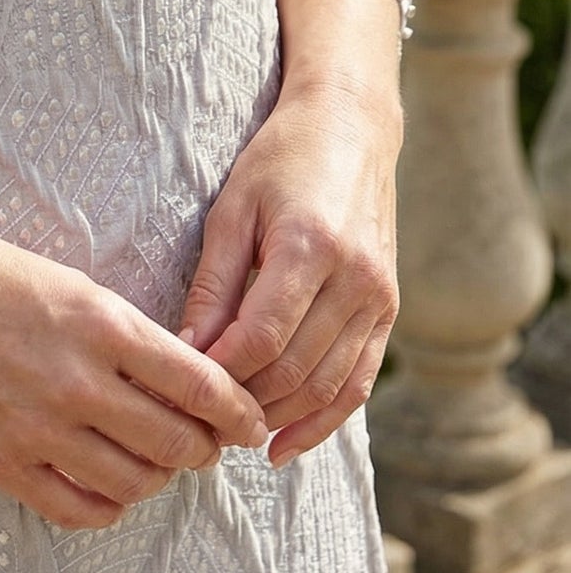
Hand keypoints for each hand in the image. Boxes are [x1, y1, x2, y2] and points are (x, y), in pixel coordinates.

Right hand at [0, 220, 271, 530]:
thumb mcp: (65, 277)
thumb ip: (121, 329)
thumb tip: (177, 375)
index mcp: (99, 321)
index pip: (198, 383)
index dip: (237, 411)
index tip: (250, 420)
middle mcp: (77, 380)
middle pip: (176, 442)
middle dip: (206, 448)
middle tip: (209, 443)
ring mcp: (39, 428)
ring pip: (135, 482)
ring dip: (160, 477)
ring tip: (157, 460)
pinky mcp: (4, 461)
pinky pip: (80, 508)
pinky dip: (110, 504)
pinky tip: (111, 485)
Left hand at [176, 85, 400, 467]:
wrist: (351, 128)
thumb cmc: (281, 159)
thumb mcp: (233, 208)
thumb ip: (214, 284)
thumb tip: (188, 350)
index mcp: (309, 245)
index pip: (262, 336)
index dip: (221, 371)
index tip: (184, 386)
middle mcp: (354, 278)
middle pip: (296, 368)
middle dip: (246, 401)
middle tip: (201, 420)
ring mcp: (378, 297)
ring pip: (328, 385)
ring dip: (281, 418)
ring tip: (234, 433)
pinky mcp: (388, 310)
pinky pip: (359, 382)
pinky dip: (324, 420)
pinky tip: (286, 443)